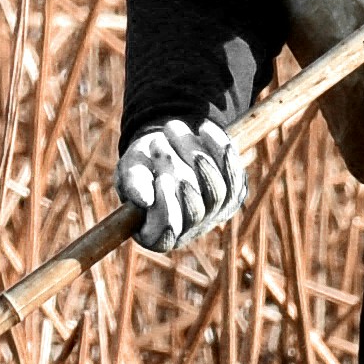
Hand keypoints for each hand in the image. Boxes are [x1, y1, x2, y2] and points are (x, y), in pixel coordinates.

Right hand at [117, 119, 243, 252]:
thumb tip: (145, 199)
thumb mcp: (129, 173)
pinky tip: (204, 129)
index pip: (167, 233)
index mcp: (157, 235)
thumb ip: (133, 185)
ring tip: (172, 128)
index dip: (168, 209)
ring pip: (216, 191)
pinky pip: (233, 174)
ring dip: (195, 155)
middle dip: (177, 171)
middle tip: (157, 142)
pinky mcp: (232, 194)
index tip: (161, 180)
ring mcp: (214, 215)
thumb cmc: (139, 167)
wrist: (163, 148)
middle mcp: (189, 231)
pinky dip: (220, 150)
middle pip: (195, 209)